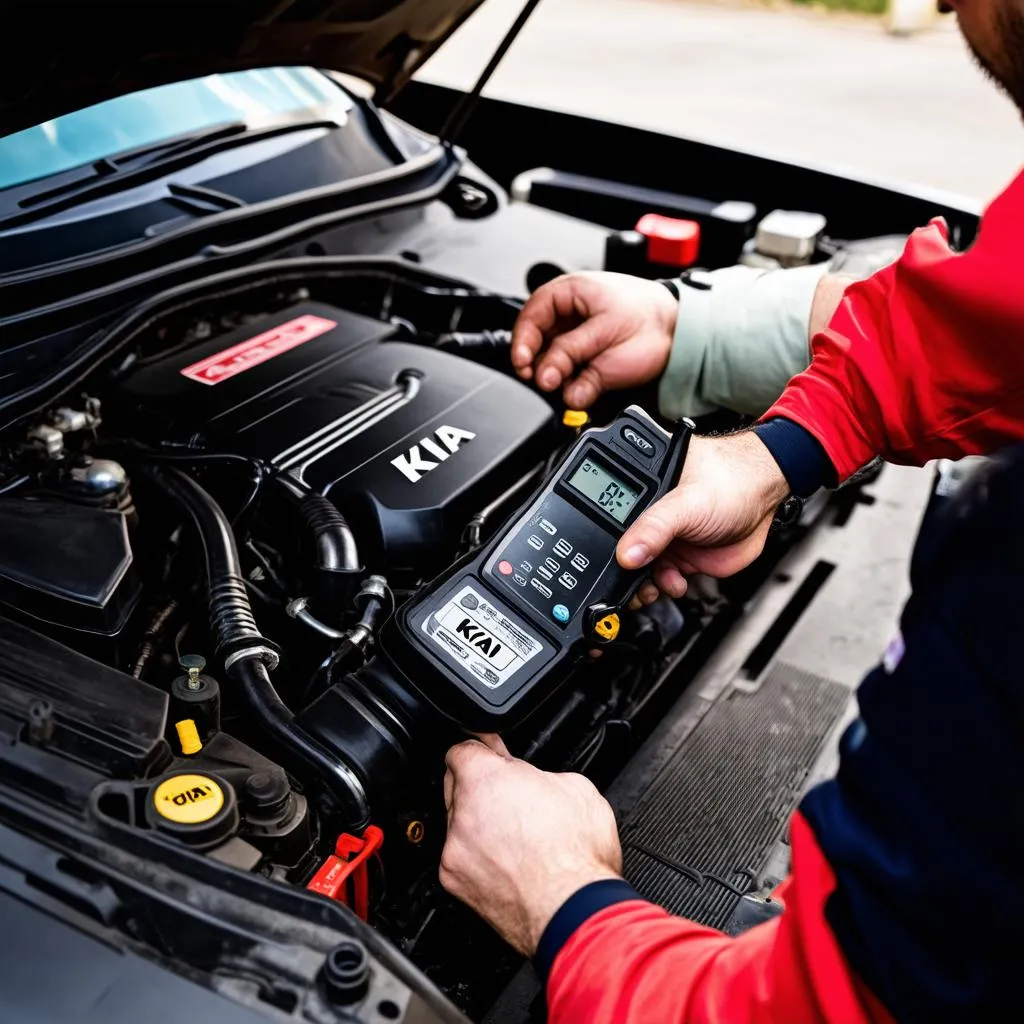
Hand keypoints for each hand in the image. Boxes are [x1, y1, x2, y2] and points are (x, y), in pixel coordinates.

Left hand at [440, 735, 622, 955]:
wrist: (575, 912)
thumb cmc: (578, 855)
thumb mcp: (575, 787)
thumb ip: (537, 771)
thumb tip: (528, 774)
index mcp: (486, 779)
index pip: (462, 748)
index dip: (482, 750)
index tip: (492, 754)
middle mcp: (462, 812)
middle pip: (455, 784)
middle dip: (480, 786)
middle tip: (512, 796)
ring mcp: (455, 850)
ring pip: (458, 823)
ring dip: (479, 823)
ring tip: (517, 836)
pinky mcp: (455, 881)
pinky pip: (461, 857)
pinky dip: (478, 857)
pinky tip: (510, 861)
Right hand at [512, 272, 678, 407]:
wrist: (680, 334)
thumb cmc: (651, 320)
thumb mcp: (606, 335)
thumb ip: (573, 357)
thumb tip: (546, 378)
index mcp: (570, 292)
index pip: (530, 316)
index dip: (523, 342)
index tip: (523, 365)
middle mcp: (568, 314)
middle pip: (535, 341)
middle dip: (538, 364)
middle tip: (544, 381)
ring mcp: (575, 338)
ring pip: (549, 361)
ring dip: (555, 377)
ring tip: (568, 385)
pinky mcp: (584, 360)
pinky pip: (567, 376)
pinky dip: (570, 385)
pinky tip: (579, 388)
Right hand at [620, 431, 789, 602]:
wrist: (768, 500)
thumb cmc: (732, 481)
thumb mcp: (687, 503)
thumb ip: (654, 529)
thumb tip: (625, 556)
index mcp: (639, 481)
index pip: (606, 510)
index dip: (605, 536)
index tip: (608, 558)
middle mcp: (647, 509)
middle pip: (620, 543)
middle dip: (623, 567)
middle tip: (627, 580)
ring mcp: (662, 533)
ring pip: (638, 565)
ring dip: (641, 582)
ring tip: (650, 587)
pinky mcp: (678, 554)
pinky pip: (659, 576)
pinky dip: (662, 586)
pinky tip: (673, 583)